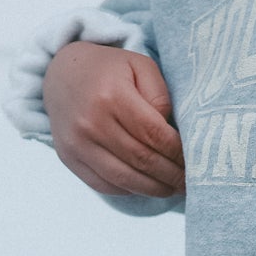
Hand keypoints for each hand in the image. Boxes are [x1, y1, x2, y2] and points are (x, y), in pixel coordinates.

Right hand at [42, 42, 185, 198]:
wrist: (61, 74)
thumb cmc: (109, 70)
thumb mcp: (139, 66)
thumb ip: (160, 96)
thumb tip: (170, 134)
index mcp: (111, 95)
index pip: (154, 134)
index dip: (177, 153)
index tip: (195, 161)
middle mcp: (91, 122)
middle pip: (140, 159)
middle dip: (170, 175)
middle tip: (190, 182)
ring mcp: (77, 144)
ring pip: (123, 178)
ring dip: (153, 189)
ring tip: (172, 189)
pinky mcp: (68, 158)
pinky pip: (103, 184)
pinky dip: (129, 190)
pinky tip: (146, 186)